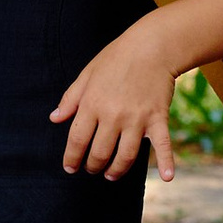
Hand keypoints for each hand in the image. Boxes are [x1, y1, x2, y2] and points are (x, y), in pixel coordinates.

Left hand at [52, 22, 182, 181]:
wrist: (152, 46)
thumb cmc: (116, 58)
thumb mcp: (86, 75)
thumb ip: (70, 99)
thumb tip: (54, 119)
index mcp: (92, 103)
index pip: (77, 140)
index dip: (72, 158)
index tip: (70, 168)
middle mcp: (113, 115)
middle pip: (100, 152)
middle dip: (93, 166)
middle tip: (93, 169)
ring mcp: (137, 118)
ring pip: (126, 156)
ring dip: (117, 170)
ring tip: (111, 175)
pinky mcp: (158, 118)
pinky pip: (163, 144)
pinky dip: (167, 162)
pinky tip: (168, 177)